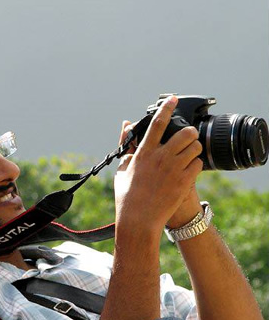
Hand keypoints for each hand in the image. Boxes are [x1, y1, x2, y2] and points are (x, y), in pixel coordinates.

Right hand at [114, 96, 203, 232]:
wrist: (139, 220)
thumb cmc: (127, 196)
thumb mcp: (121, 168)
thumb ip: (126, 145)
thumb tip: (126, 124)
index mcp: (143, 152)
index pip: (156, 123)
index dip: (166, 107)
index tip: (173, 99)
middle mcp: (160, 158)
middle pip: (185, 133)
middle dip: (189, 133)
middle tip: (186, 139)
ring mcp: (174, 169)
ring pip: (194, 147)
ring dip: (193, 149)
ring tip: (187, 156)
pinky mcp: (184, 181)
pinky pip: (198, 165)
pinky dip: (195, 165)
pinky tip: (187, 171)